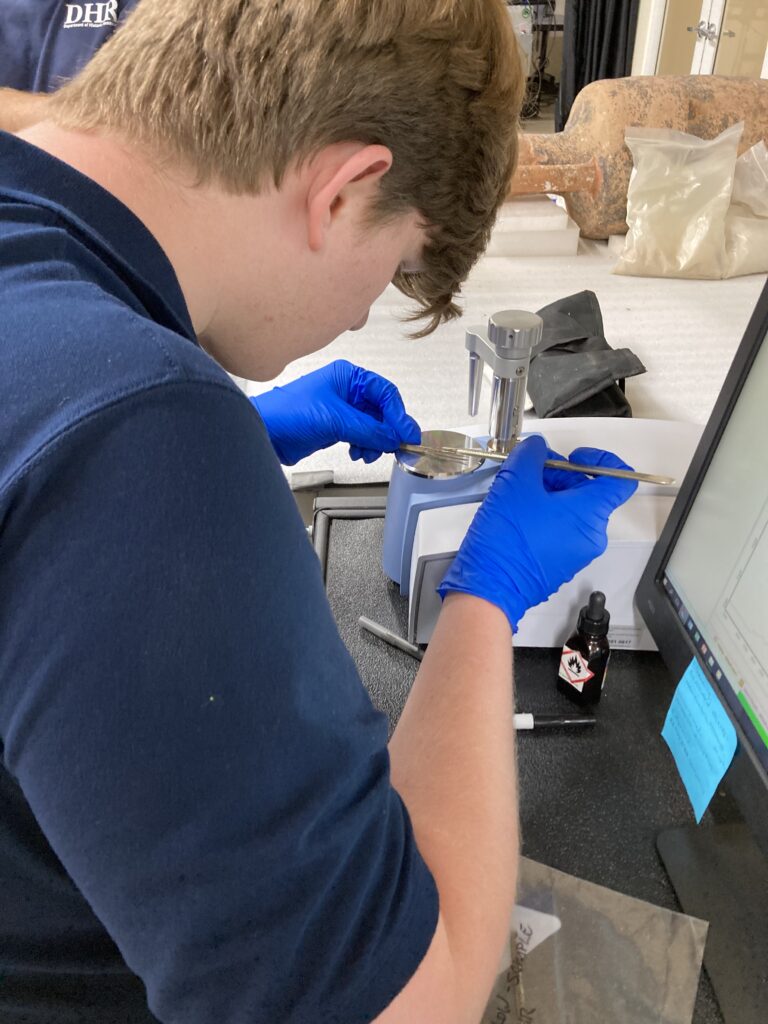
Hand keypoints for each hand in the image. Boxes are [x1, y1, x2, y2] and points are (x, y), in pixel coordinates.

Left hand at [251, 360, 420, 465]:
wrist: (264, 432)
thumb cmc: (286, 413)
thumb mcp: (334, 419)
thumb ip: (367, 429)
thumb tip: (392, 437)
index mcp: (348, 377)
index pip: (385, 393)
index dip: (399, 414)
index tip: (407, 434)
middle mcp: (346, 390)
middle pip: (381, 410)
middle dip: (387, 430)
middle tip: (395, 447)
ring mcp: (341, 408)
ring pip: (373, 425)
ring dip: (375, 441)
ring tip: (369, 452)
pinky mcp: (335, 425)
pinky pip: (361, 435)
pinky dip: (364, 445)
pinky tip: (358, 452)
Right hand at [438, 435, 637, 630]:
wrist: (490, 587)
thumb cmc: (506, 543)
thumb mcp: (515, 481)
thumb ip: (531, 454)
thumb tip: (537, 448)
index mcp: (590, 513)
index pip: (621, 479)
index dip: (602, 459)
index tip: (577, 457)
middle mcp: (590, 536)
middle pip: (589, 493)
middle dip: (561, 477)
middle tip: (533, 473)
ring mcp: (576, 552)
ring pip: (573, 511)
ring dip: (550, 496)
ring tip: (519, 495)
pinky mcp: (560, 564)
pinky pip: (561, 530)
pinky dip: (545, 516)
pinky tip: (518, 515)